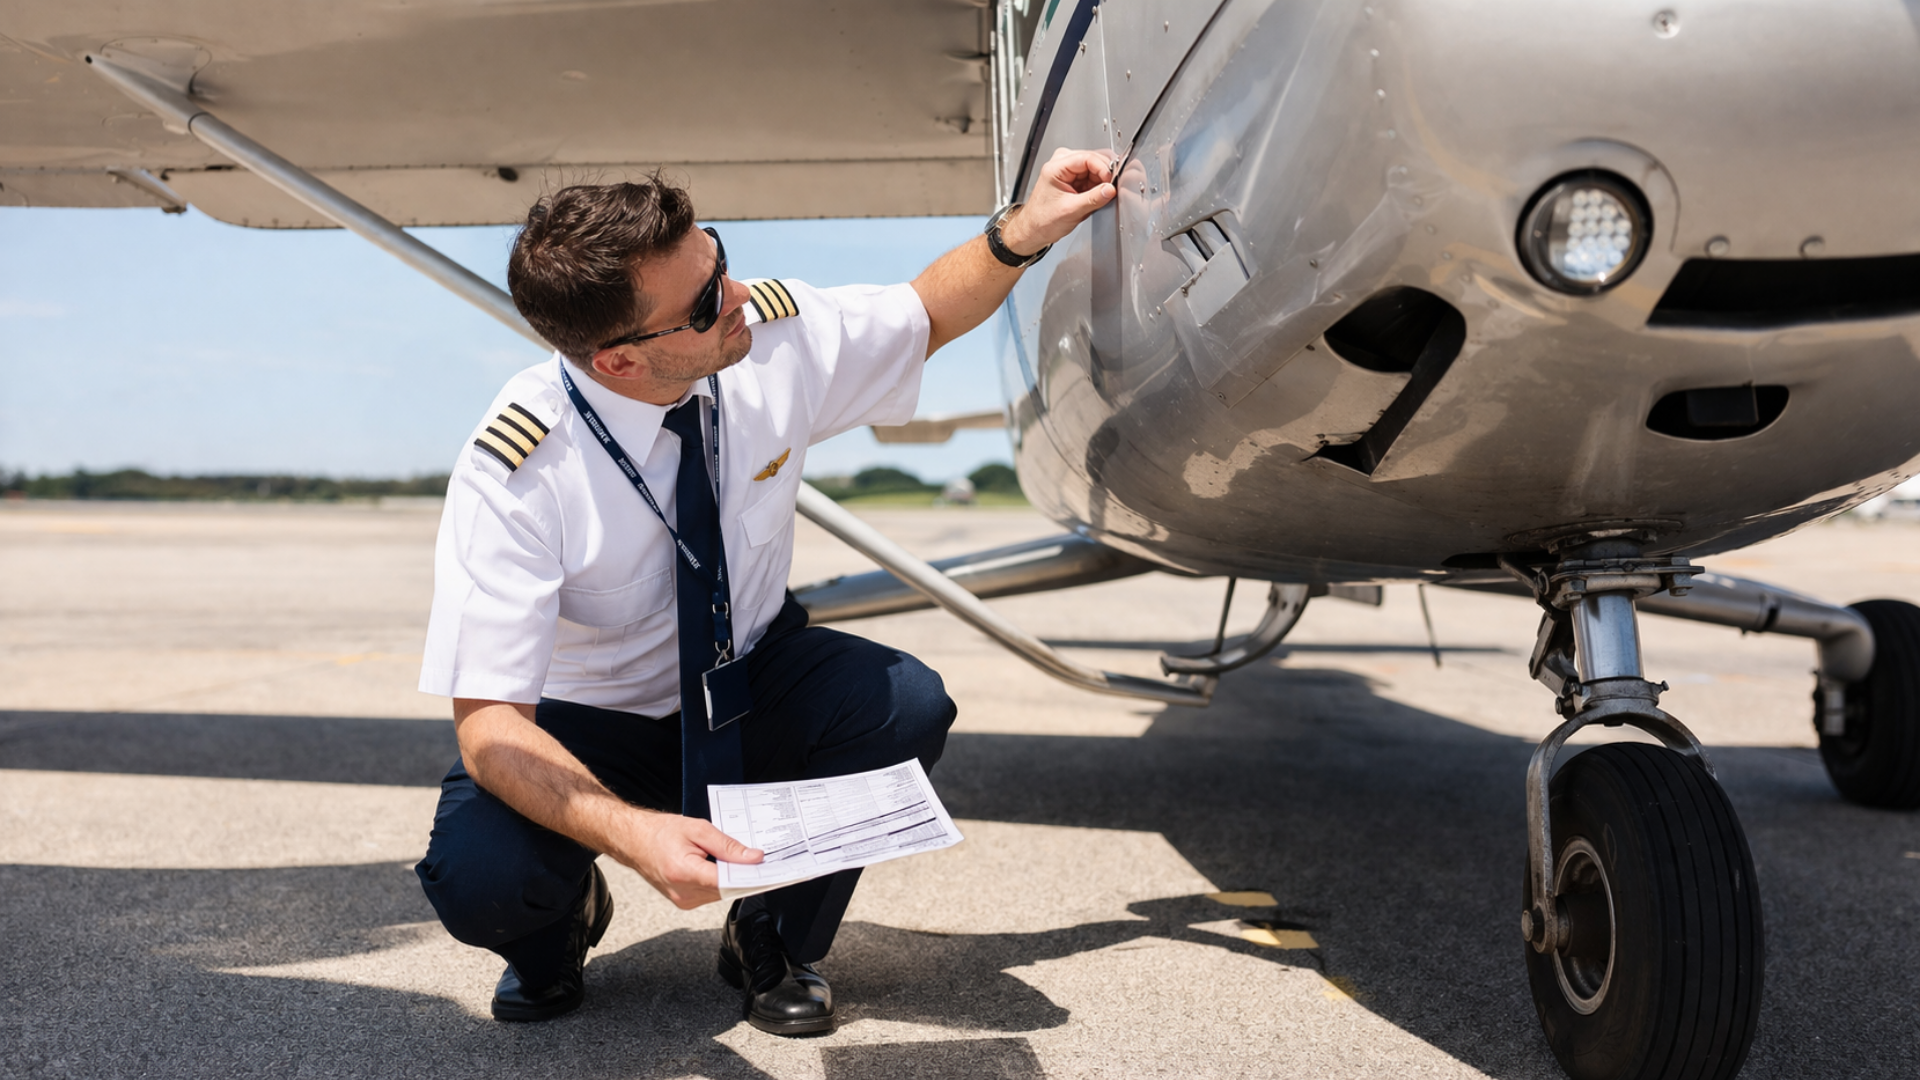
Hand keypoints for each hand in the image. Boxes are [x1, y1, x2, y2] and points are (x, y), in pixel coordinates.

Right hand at [612, 807, 763, 908]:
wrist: (634, 841)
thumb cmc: (660, 832)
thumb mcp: (698, 829)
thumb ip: (727, 845)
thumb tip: (752, 857)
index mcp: (683, 872)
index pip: (725, 881)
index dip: (747, 875)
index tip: (764, 867)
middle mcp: (683, 892)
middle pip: (726, 889)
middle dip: (741, 874)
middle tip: (756, 859)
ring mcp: (682, 900)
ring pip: (720, 893)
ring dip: (730, 878)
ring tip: (731, 858)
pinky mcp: (684, 902)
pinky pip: (710, 894)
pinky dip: (718, 881)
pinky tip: (717, 866)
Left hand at [1001, 148, 1117, 255]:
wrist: (1034, 229)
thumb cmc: (1042, 220)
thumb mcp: (1071, 211)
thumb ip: (1094, 199)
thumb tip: (1111, 189)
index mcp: (1056, 167)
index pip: (1088, 157)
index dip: (1104, 168)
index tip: (1112, 181)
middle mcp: (1062, 163)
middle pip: (1094, 158)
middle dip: (1106, 173)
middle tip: (1112, 188)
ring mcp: (1069, 169)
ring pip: (1096, 167)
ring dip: (1103, 180)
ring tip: (1102, 195)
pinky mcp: (1075, 177)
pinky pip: (1094, 176)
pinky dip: (1100, 185)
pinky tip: (1098, 195)